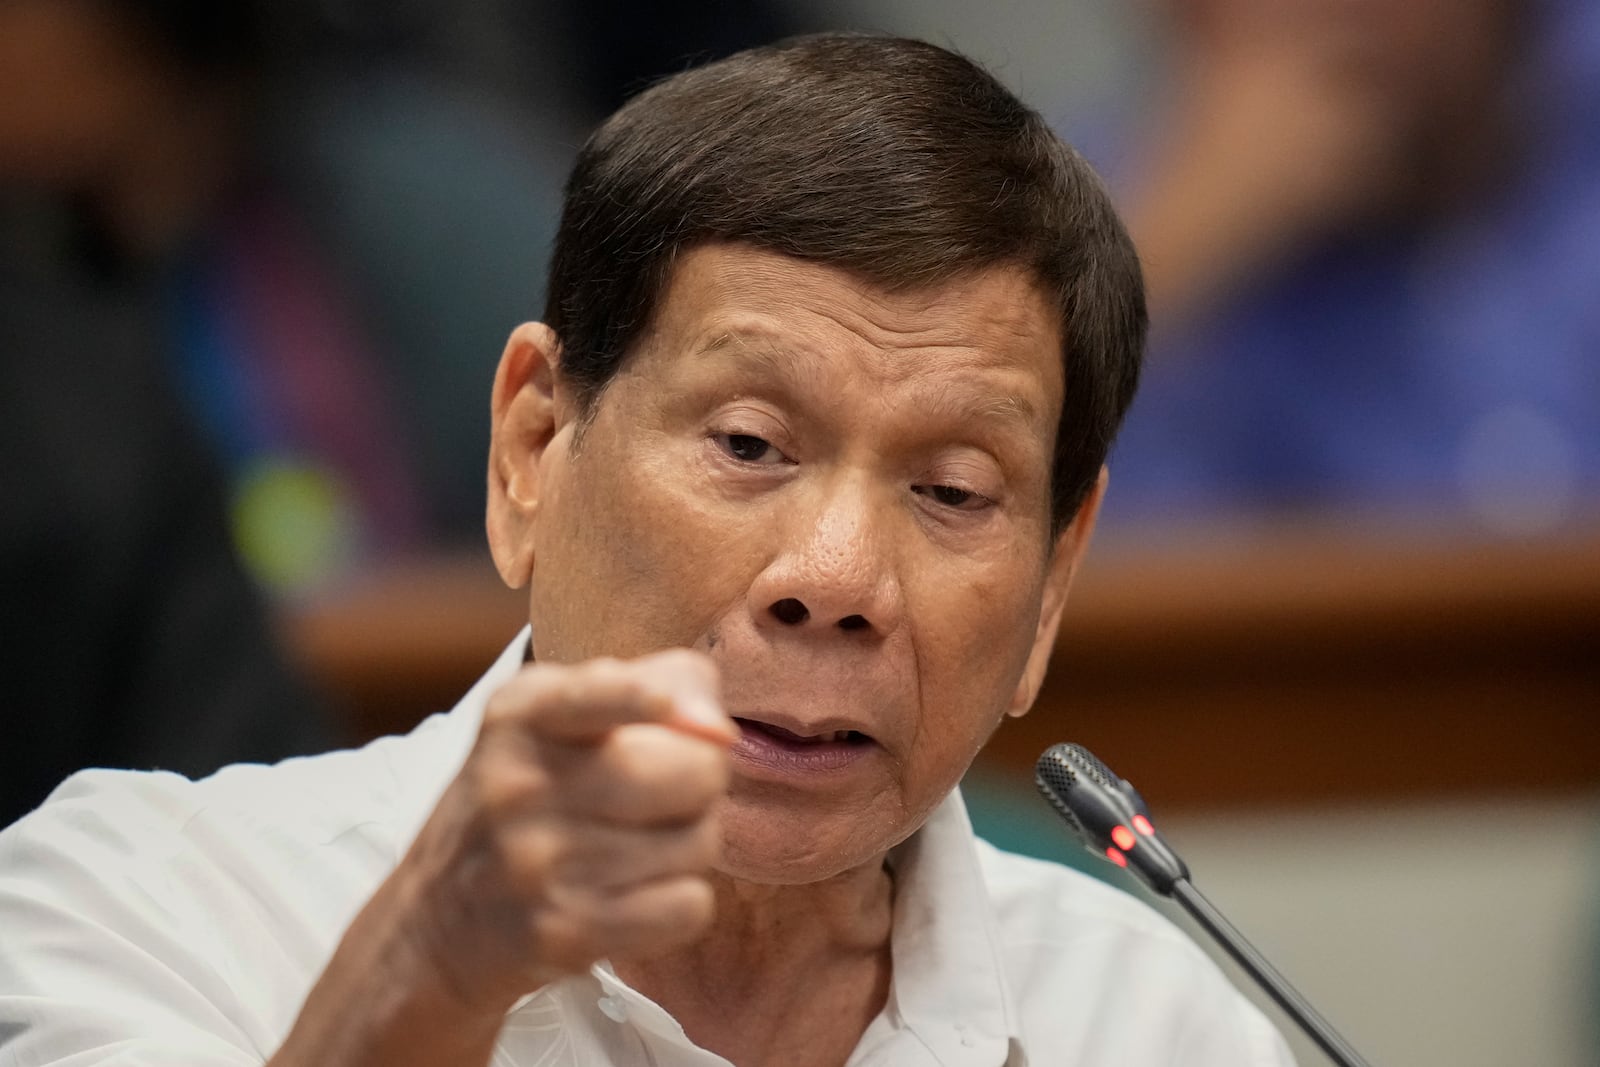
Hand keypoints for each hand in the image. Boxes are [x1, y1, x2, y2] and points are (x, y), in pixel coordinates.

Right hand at [407, 650, 735, 1007]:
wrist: (437, 924)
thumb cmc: (525, 804)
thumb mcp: (558, 719)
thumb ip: (650, 686)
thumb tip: (718, 730)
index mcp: (522, 716)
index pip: (587, 697)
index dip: (636, 697)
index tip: (662, 703)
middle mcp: (521, 785)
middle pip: (691, 773)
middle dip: (704, 783)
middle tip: (670, 795)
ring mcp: (538, 863)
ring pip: (699, 843)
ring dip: (690, 847)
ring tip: (640, 848)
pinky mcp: (563, 932)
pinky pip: (688, 906)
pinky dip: (682, 903)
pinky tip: (639, 895)